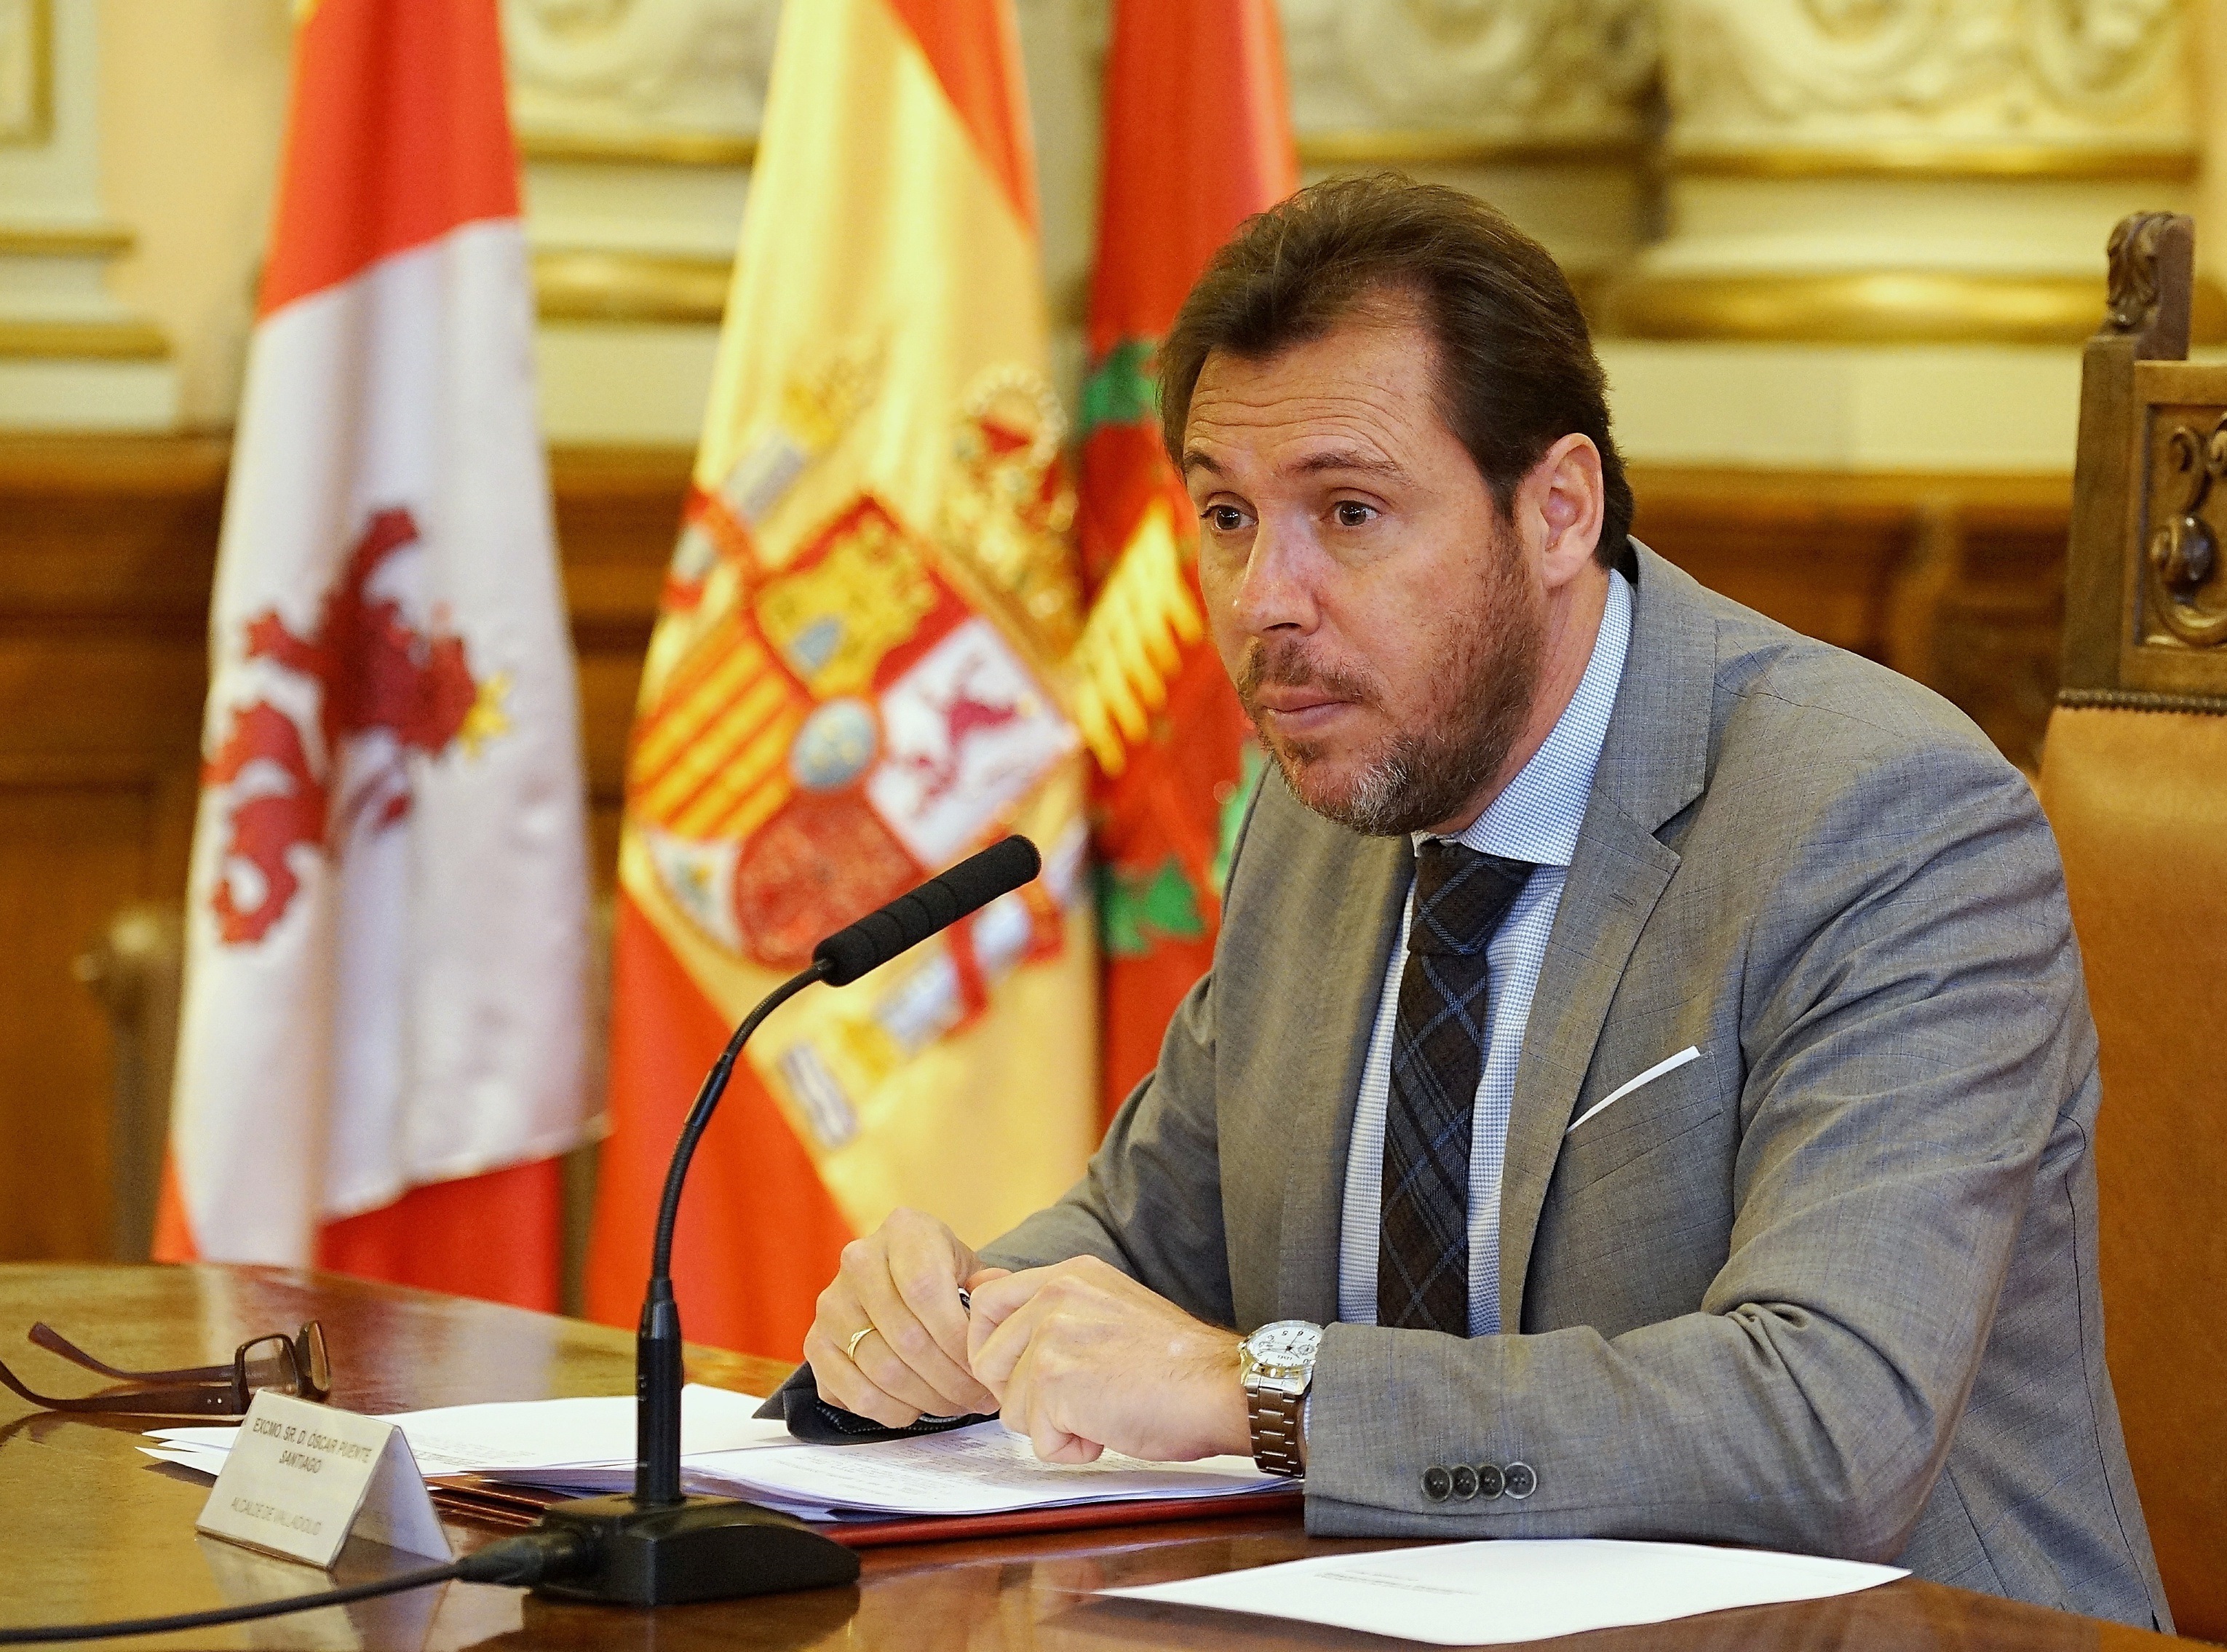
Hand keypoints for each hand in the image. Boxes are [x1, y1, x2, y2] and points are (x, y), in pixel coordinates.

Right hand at [803, 1208, 999, 1425]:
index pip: (925, 1292)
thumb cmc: (938, 1271)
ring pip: (884, 1372)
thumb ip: (988, 1287)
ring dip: (929, 1400)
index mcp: (903, 1230)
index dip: (958, 1339)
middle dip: (952, 1381)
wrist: (891, 1274)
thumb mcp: (968, 1264)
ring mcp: (831, 1304)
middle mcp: (858, 1261)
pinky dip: (893, 1411)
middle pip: (907, 1339)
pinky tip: (918, 1407)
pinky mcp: (816, 1343)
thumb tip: (995, 1310)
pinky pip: (855, 1394)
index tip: (984, 1367)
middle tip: (980, 1399)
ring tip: (957, 1405)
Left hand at [966, 1256, 1248, 1464]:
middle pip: (987, 1362)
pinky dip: (1073, 1449)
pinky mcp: (1056, 1381)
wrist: (1219, 1388)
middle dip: (1022, 1396)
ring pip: (1011, 1408)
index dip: (991, 1348)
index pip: (987, 1302)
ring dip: (1054, 1426)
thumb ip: (1051, 1308)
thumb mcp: (1108, 1309)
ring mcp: (1052, 1336)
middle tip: (1074, 1399)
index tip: (1017, 1372)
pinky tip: (1109, 1428)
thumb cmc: (1174, 1364)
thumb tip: (985, 1300)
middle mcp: (1055, 1296)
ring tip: (1104, 1410)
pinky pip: (1038, 1440)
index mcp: (1069, 1275)